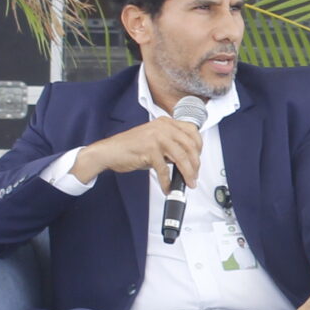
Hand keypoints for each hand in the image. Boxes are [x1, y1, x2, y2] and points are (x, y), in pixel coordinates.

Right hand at [71, 116, 203, 191]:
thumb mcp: (155, 141)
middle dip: (195, 164)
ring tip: (187, 183)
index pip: (192, 132)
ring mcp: (156, 137)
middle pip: (190, 146)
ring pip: (181, 157)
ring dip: (187, 173)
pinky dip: (168, 181)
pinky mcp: (149, 149)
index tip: (198, 160)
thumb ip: (171, 146)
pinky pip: (164, 169)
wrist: (110, 151)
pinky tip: (168, 187)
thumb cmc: (132, 147)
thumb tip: (188, 161)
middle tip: (194, 176)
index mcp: (166, 122)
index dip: (199, 147)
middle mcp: (163, 127)